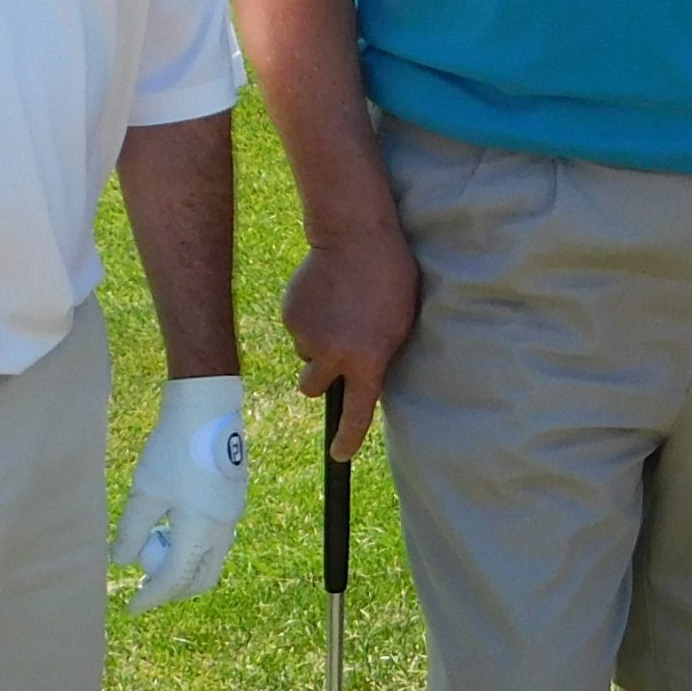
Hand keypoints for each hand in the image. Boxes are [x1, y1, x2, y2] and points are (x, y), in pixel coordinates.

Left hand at [113, 377, 247, 613]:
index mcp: (201, 531)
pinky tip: (173, 523)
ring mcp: (233, 513)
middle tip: (146, 586)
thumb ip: (131, 531)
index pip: (175, 580)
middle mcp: (224, 528)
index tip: (130, 609)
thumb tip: (121, 561)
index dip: (151, 597)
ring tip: (155, 546)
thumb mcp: (144, 493)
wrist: (208, 408)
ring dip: (184, 563)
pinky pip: (216, 537)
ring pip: (211, 558)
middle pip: (202, 578)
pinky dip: (194, 543)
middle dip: (174, 588)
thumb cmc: (173, 449)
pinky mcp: (234, 498)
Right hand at [282, 225, 420, 459]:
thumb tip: (366, 377)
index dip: (348, 439)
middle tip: (336, 351)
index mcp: (368, 360)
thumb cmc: (391, 277)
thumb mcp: (401, 323)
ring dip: (318, 342)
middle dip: (321, 377)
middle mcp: (333, 354)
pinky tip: (326, 293)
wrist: (355, 235)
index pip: (356, 412)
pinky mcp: (290, 315)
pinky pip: (298, 329)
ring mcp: (307, 335)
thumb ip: (381, 355)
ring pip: (306, 354)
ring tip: (339, 308)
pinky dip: (309, 318)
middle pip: (314, 388)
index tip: (340, 455)